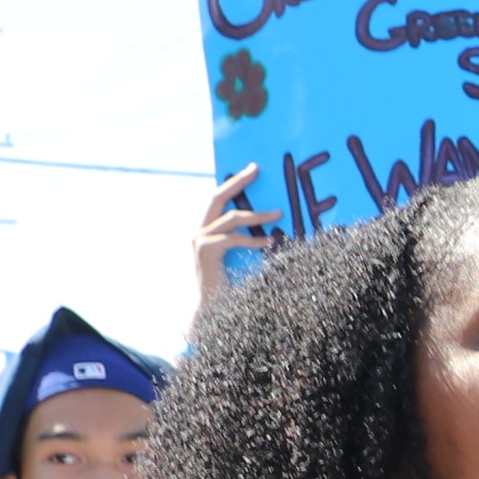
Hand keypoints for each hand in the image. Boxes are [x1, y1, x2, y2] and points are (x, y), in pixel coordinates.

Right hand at [195, 163, 282, 313]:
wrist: (215, 310)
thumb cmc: (231, 284)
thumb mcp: (239, 254)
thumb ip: (245, 236)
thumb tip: (272, 217)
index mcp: (206, 229)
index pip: (219, 198)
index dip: (235, 182)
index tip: (253, 168)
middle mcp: (199, 230)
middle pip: (218, 197)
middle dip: (238, 181)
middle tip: (256, 169)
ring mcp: (200, 239)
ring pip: (232, 218)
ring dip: (258, 216)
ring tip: (279, 215)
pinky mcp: (206, 250)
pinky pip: (235, 238)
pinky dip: (254, 240)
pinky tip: (270, 243)